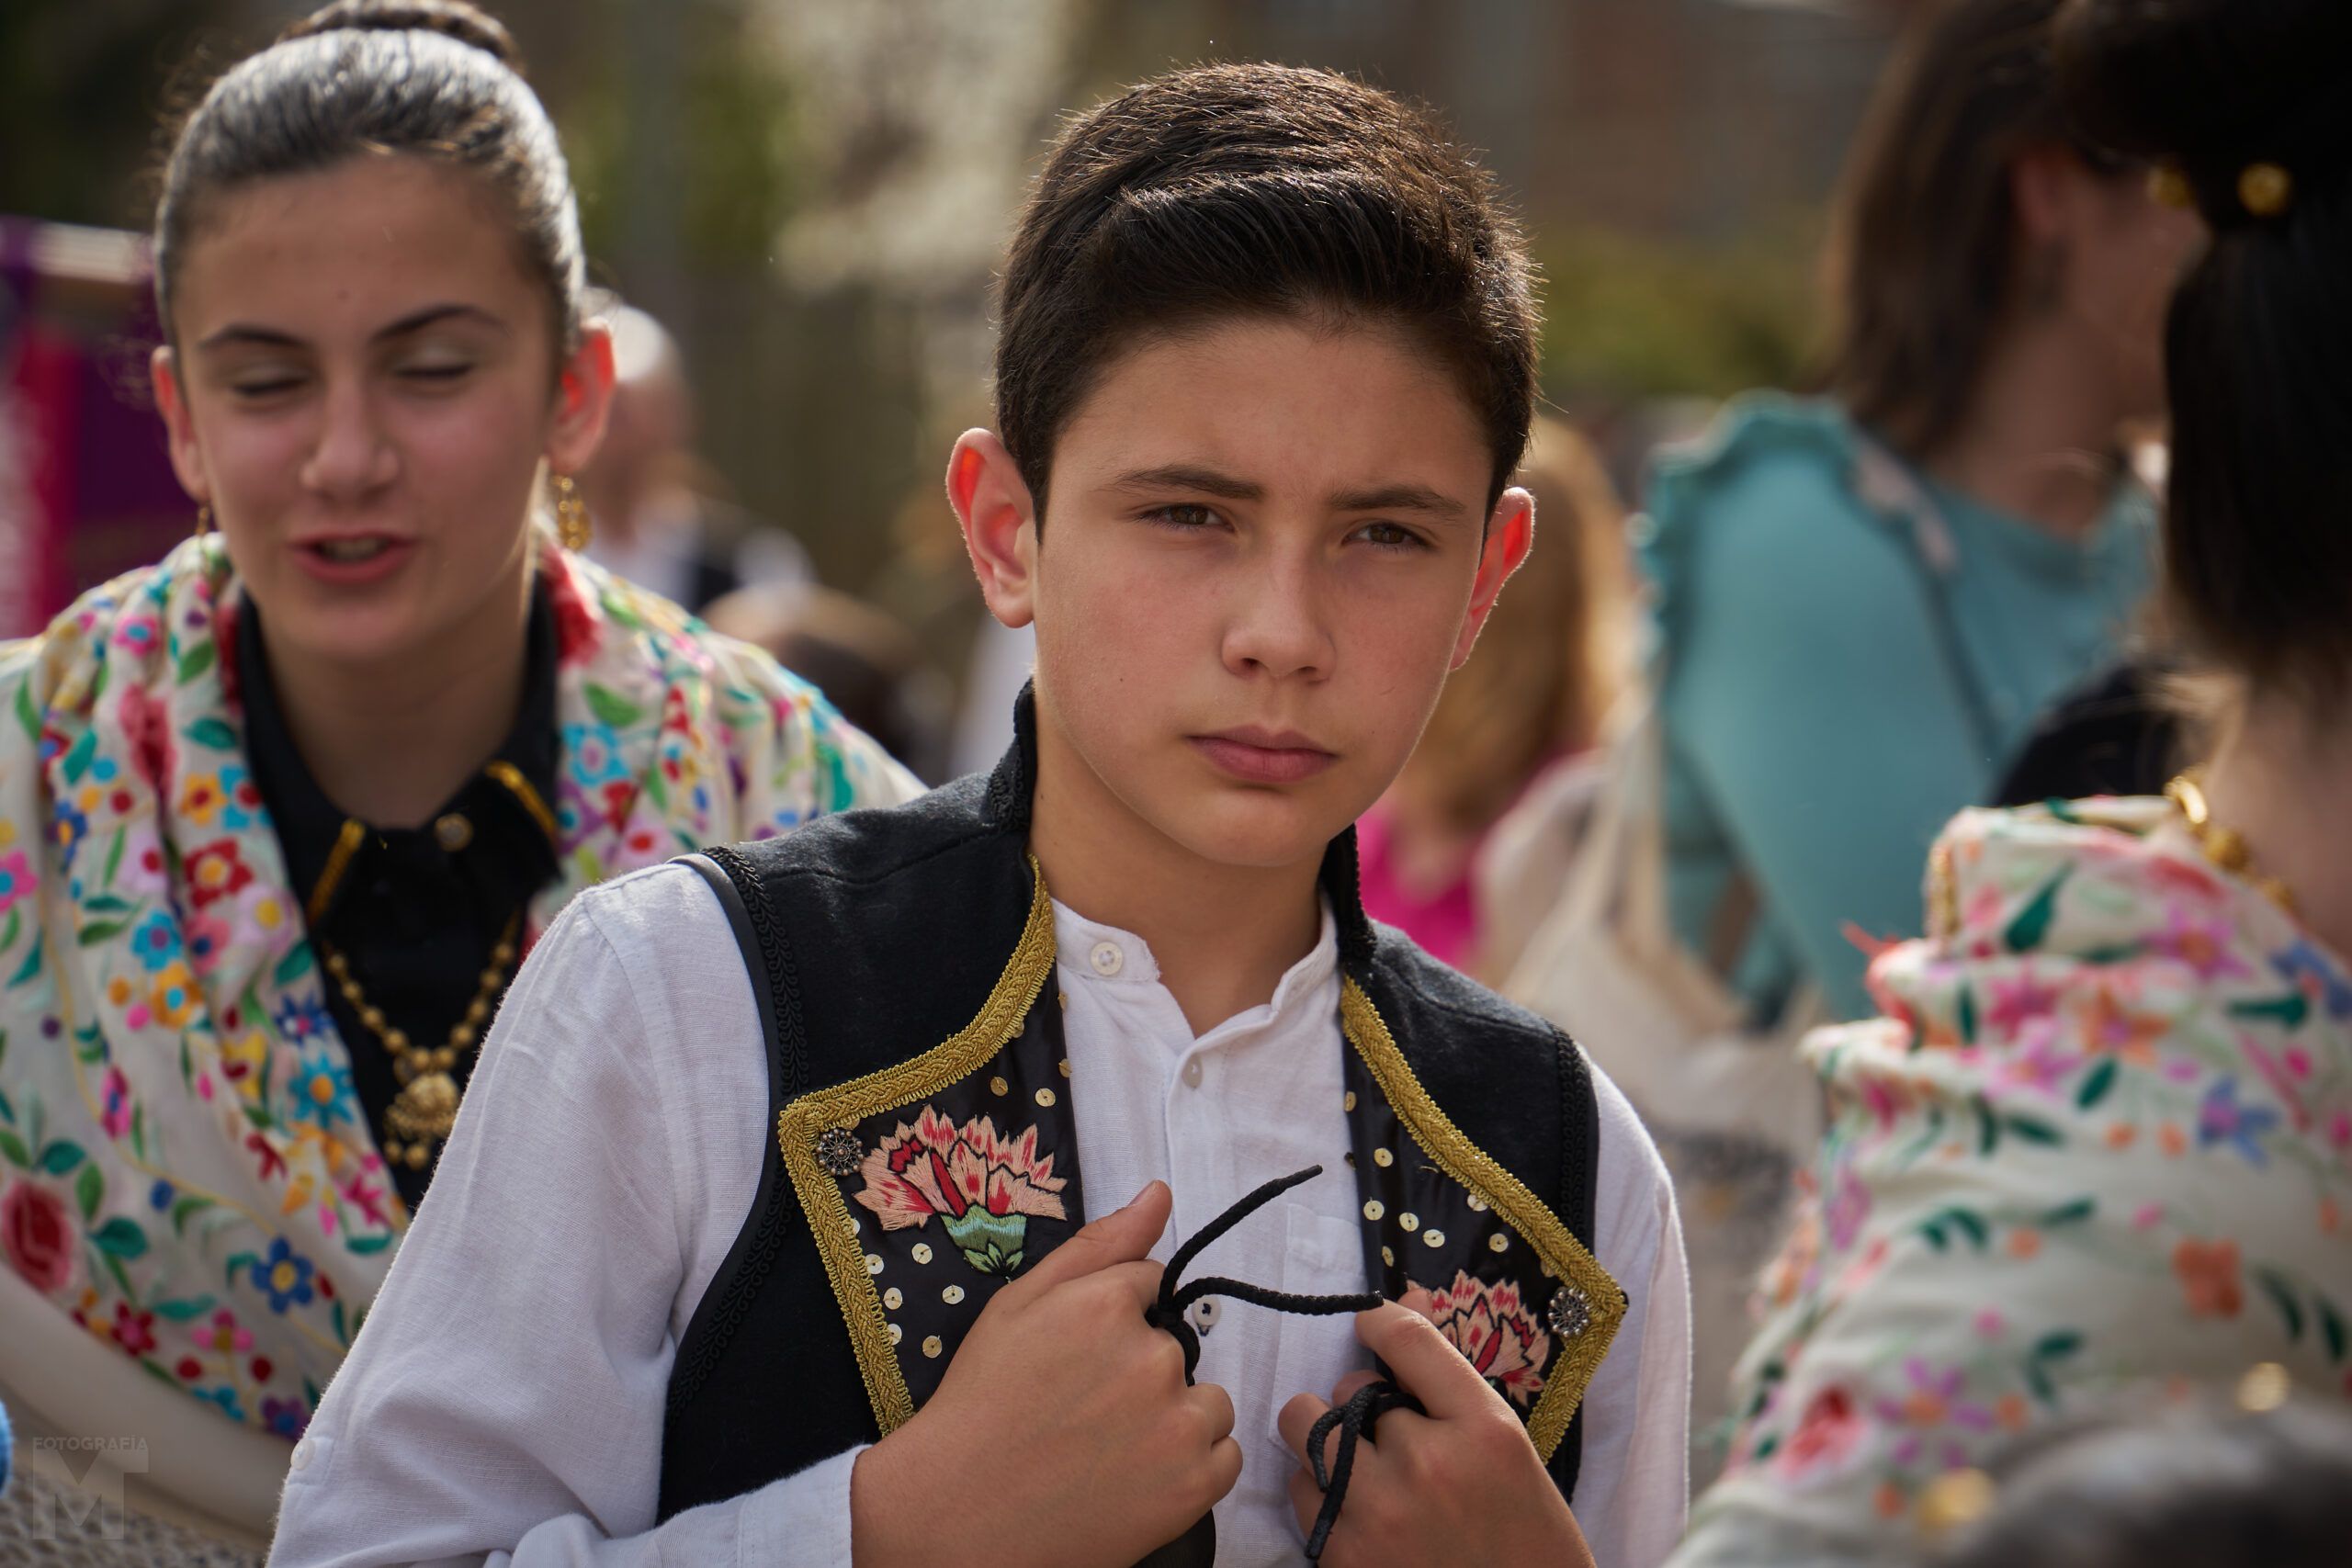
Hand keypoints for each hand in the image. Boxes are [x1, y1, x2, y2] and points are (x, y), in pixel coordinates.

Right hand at [851, 1182, 1241, 1567]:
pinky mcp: (1194, 1486)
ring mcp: (1178, 1425)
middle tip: (1082, 1412)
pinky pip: (1225, 1457)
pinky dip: (1192, 1467)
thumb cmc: (983, 1404)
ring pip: (1207, 1401)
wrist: (960, 1517)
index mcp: (1106, 1305)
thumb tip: (1159, 1193)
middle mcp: (1152, 1359)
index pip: (1148, 1288)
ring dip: (1173, 1418)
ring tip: (1109, 1449)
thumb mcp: (1019, 1305)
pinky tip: (1138, 1477)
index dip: (1112, 1322)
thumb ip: (1098, 1245)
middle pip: (1173, 1347)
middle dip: (1139, 1371)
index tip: (1077, 1360)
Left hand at [1276, 1288, 1594, 1567]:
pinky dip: (1321, 1496)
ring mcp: (1380, 1514)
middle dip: (1363, 1405)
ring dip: (1331, 1447)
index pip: (1408, 1339)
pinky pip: (1299, 1491)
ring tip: (1370, 1477)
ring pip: (1308, 1433)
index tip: (1369, 1325)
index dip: (1377, 1321)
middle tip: (1394, 1438)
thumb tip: (1406, 1295)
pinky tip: (1362, 1516)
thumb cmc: (1522, 1532)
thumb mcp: (1506, 1444)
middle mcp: (1428, 1463)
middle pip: (1349, 1388)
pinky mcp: (1343, 1558)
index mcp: (1483, 1428)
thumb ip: (1450, 1375)